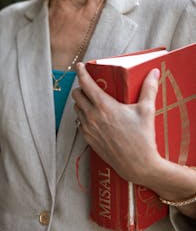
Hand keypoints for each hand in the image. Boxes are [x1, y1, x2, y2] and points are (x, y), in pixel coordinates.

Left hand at [71, 62, 160, 184]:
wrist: (137, 165)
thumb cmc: (143, 138)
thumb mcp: (147, 110)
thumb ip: (149, 89)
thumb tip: (153, 72)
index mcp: (104, 106)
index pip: (86, 84)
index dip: (81, 72)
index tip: (80, 66)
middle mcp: (91, 116)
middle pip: (76, 95)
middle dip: (81, 88)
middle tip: (89, 85)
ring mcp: (88, 129)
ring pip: (76, 109)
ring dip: (81, 103)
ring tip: (92, 100)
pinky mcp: (88, 139)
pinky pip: (79, 123)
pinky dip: (83, 117)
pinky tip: (93, 117)